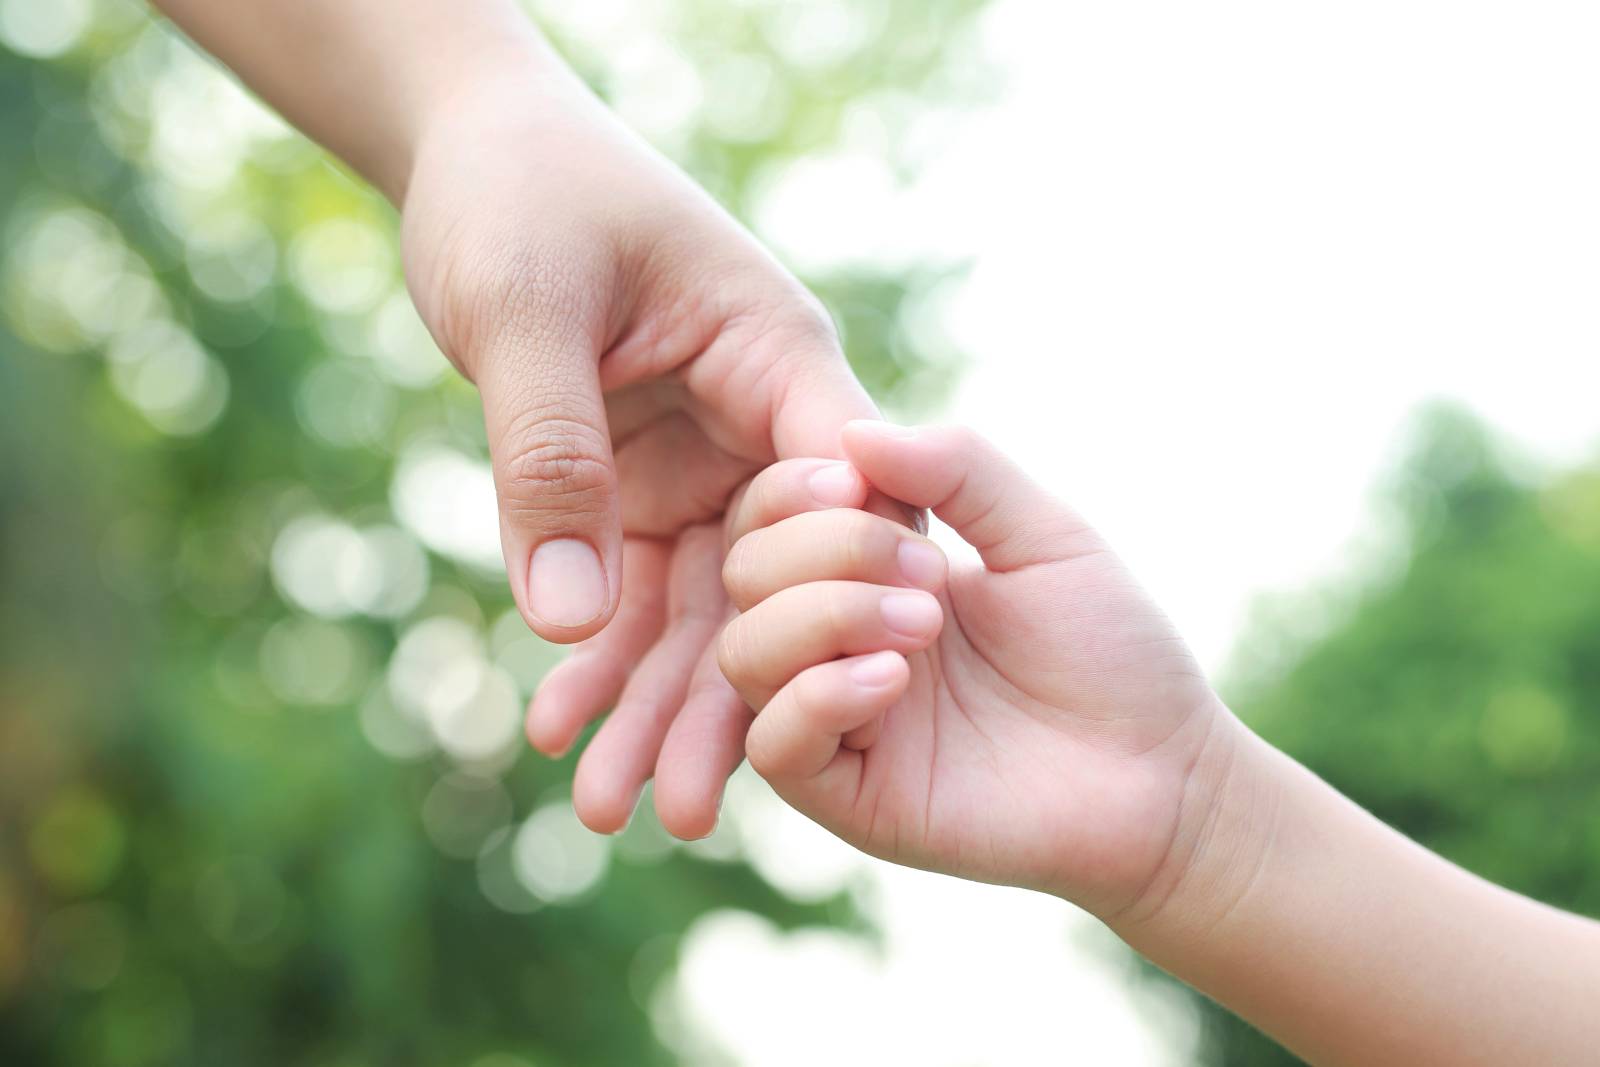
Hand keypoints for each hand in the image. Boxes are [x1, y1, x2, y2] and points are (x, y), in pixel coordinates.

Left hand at [400, 55, 877, 836]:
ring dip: (652, 704)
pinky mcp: (638, 484)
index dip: (841, 600)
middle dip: (725, 697)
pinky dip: (595, 653)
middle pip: (766, 579)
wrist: (472, 159)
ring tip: (608, 809)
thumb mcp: (525, 315)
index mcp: (775, 357)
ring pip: (696, 603)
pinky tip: (559, 726)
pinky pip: (626, 584)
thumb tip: (576, 623)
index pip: (843, 489)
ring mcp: (700, 461)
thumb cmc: (519, 199)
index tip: (826, 712)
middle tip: (687, 813)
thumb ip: (554, 460)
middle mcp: (755, 423)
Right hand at [717, 422, 1239, 917]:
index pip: (770, 515)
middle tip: (932, 574)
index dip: (798, 489)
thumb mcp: (1044, 532)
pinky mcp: (849, 797)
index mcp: (867, 573)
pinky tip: (894, 679)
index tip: (869, 484)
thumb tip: (854, 434)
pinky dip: (819, 696)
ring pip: (744, 654)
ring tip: (923, 624)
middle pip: (747, 574)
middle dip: (826, 550)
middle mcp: (835, 643)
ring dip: (822, 616)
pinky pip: (776, 744)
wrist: (1163, 772)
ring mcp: (837, 719)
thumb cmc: (1109, 649)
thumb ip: (959, 471)